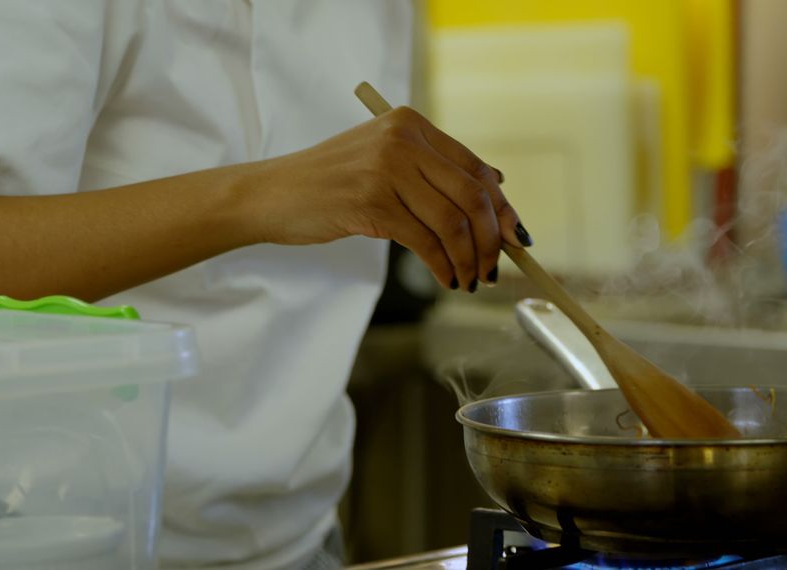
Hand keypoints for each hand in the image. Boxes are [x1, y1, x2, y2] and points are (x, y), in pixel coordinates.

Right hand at [247, 106, 530, 290]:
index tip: (514, 236)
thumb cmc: (331, 183)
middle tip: (494, 268)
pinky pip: (425, 242)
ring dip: (470, 259)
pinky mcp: (371, 203)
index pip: (475, 168)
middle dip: (493, 240)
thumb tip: (497, 189)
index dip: (502, 207)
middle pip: (472, 196)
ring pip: (453, 223)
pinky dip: (443, 266)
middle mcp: (402, 140)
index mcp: (410, 124)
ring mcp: (386, 170)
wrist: (272, 194)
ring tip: (470, 279)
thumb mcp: (385, 161)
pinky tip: (446, 278)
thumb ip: (433, 170)